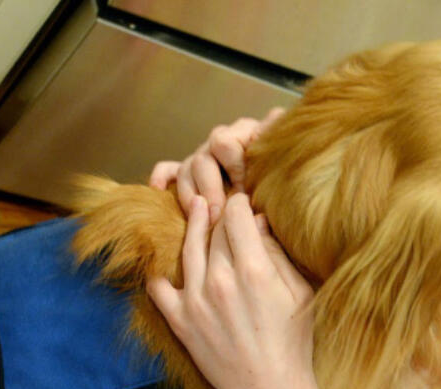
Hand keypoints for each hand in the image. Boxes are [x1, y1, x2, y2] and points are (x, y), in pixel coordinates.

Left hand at [148, 193, 315, 388]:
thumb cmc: (293, 343)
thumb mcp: (300, 293)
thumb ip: (277, 254)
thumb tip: (258, 222)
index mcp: (254, 270)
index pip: (237, 215)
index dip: (240, 204)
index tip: (243, 204)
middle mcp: (220, 280)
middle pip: (214, 229)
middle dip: (221, 216)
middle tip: (225, 211)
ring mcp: (195, 300)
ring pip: (188, 247)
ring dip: (193, 226)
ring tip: (197, 210)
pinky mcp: (179, 320)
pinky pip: (158, 286)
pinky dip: (161, 272)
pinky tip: (168, 262)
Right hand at [149, 107, 285, 223]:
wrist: (281, 186)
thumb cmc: (283, 178)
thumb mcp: (283, 163)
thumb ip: (277, 147)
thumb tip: (275, 119)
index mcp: (246, 133)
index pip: (224, 143)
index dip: (233, 170)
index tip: (245, 194)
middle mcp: (222, 141)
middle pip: (202, 158)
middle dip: (211, 189)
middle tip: (219, 215)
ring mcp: (204, 155)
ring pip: (186, 168)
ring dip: (191, 194)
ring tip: (201, 216)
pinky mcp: (190, 170)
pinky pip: (168, 169)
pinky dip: (161, 178)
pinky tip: (157, 191)